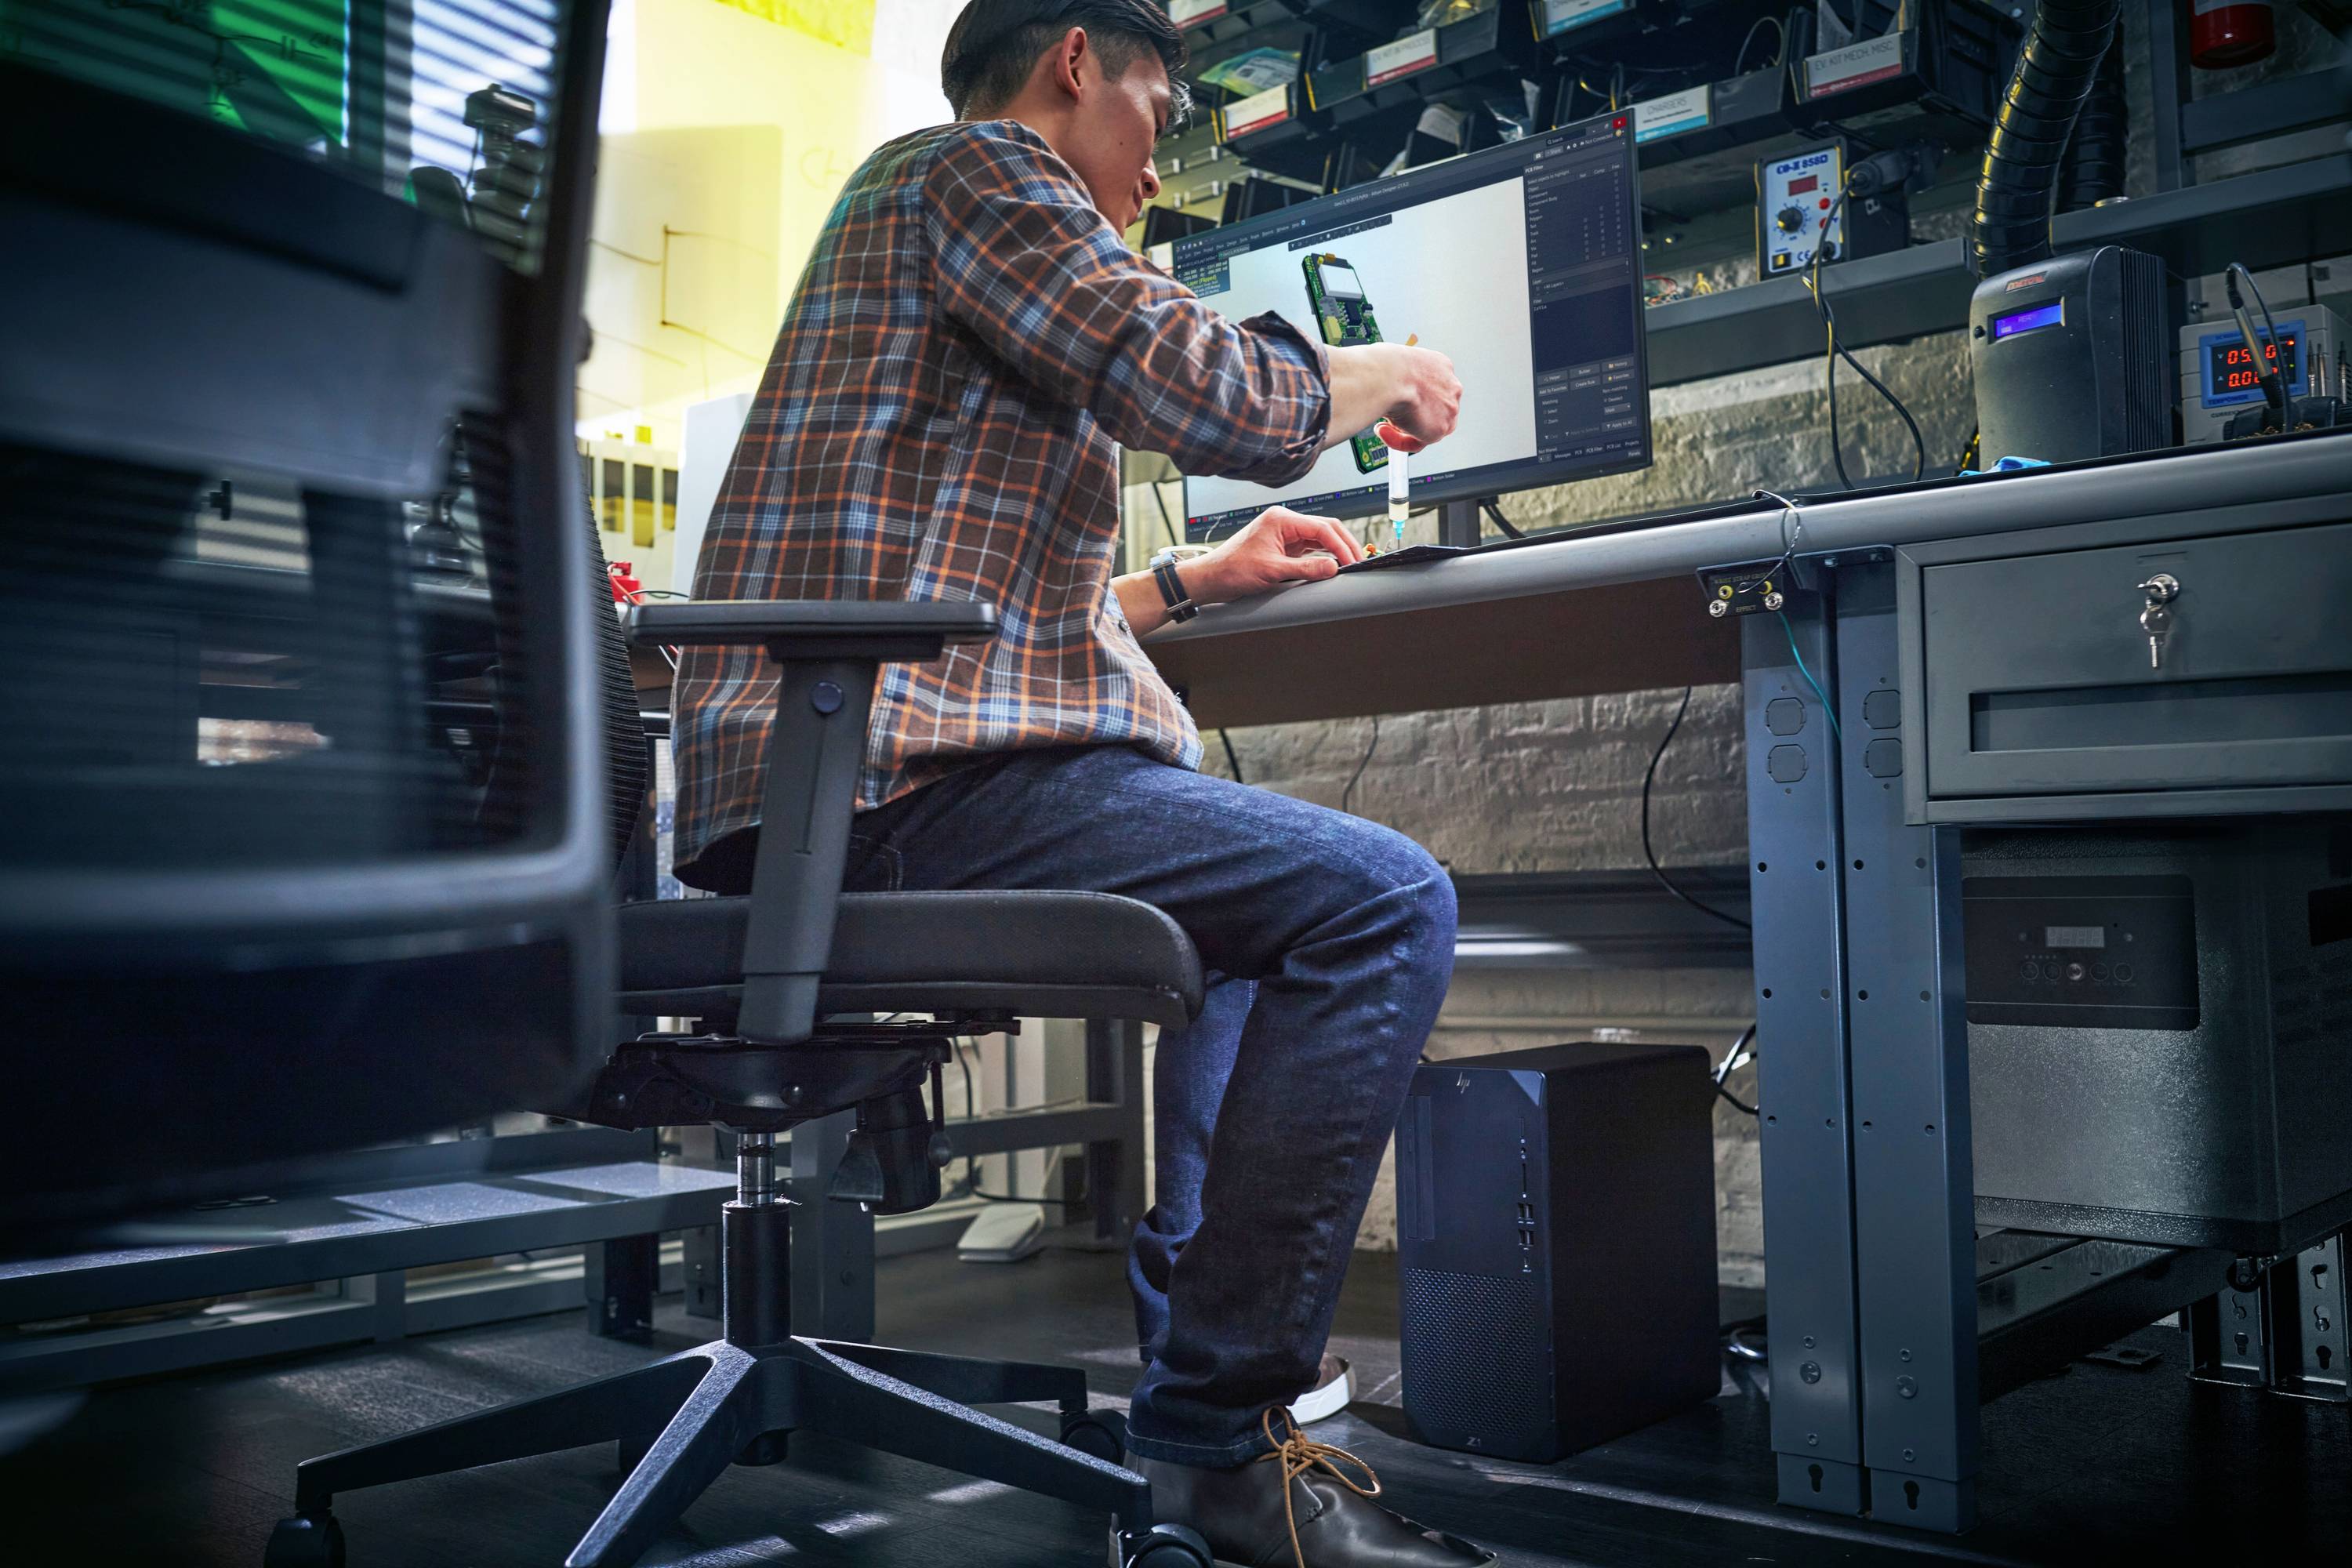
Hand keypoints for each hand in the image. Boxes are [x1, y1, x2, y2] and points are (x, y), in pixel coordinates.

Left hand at [1183, 506, 1364, 603]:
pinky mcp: (1283, 547)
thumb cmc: (1233, 570)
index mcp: (1281, 519)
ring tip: (1351, 565)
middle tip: (1359, 562)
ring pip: (1320, 538)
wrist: (1211, 579)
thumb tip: (1333, 568)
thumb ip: (1305, 569)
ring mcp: (1284, 534)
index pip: (1321, 527)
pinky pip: (1310, 548)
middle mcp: (1284, 522)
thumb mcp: (1271, 571)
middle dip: (1343, 545)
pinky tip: (1333, 566)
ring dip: (1336, 550)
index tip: (1352, 561)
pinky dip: (1324, 557)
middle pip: (1325, 528)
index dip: (1341, 545)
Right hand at [1323, 343, 1461, 456]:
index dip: (1413, 401)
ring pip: (1426, 428)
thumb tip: (1385, 385)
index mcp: (1440, 366)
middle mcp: (1450, 386)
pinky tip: (1383, 430)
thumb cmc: (1384, 365)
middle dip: (1410, 418)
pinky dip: (1398, 441)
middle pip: (1433, 411)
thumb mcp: (1393, 366)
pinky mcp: (1441, 428)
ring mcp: (1449, 408)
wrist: (1386, 374)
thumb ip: (1398, 380)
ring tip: (1381, 425)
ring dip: (1401, 429)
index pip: (1432, 390)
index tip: (1398, 405)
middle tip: (1389, 420)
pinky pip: (1418, 442)